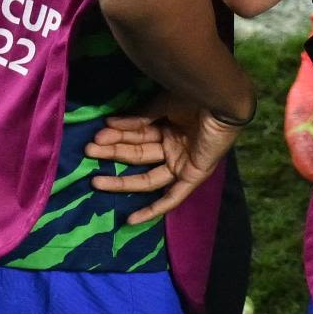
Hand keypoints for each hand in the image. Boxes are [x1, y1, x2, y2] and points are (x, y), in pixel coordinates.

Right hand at [81, 95, 249, 224]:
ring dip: (122, 180)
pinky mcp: (194, 176)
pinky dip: (153, 210)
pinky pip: (173, 198)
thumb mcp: (164, 104)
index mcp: (168, 127)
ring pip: (148, 178)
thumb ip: (141, 117)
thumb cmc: (197, 93)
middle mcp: (174, 146)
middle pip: (138, 156)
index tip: (98, 132)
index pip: (137, 135)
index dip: (118, 134)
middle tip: (89, 151)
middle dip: (113, 153)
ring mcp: (183, 162)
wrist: (223, 96)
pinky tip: (131, 220)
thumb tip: (110, 123)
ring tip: (96, 180)